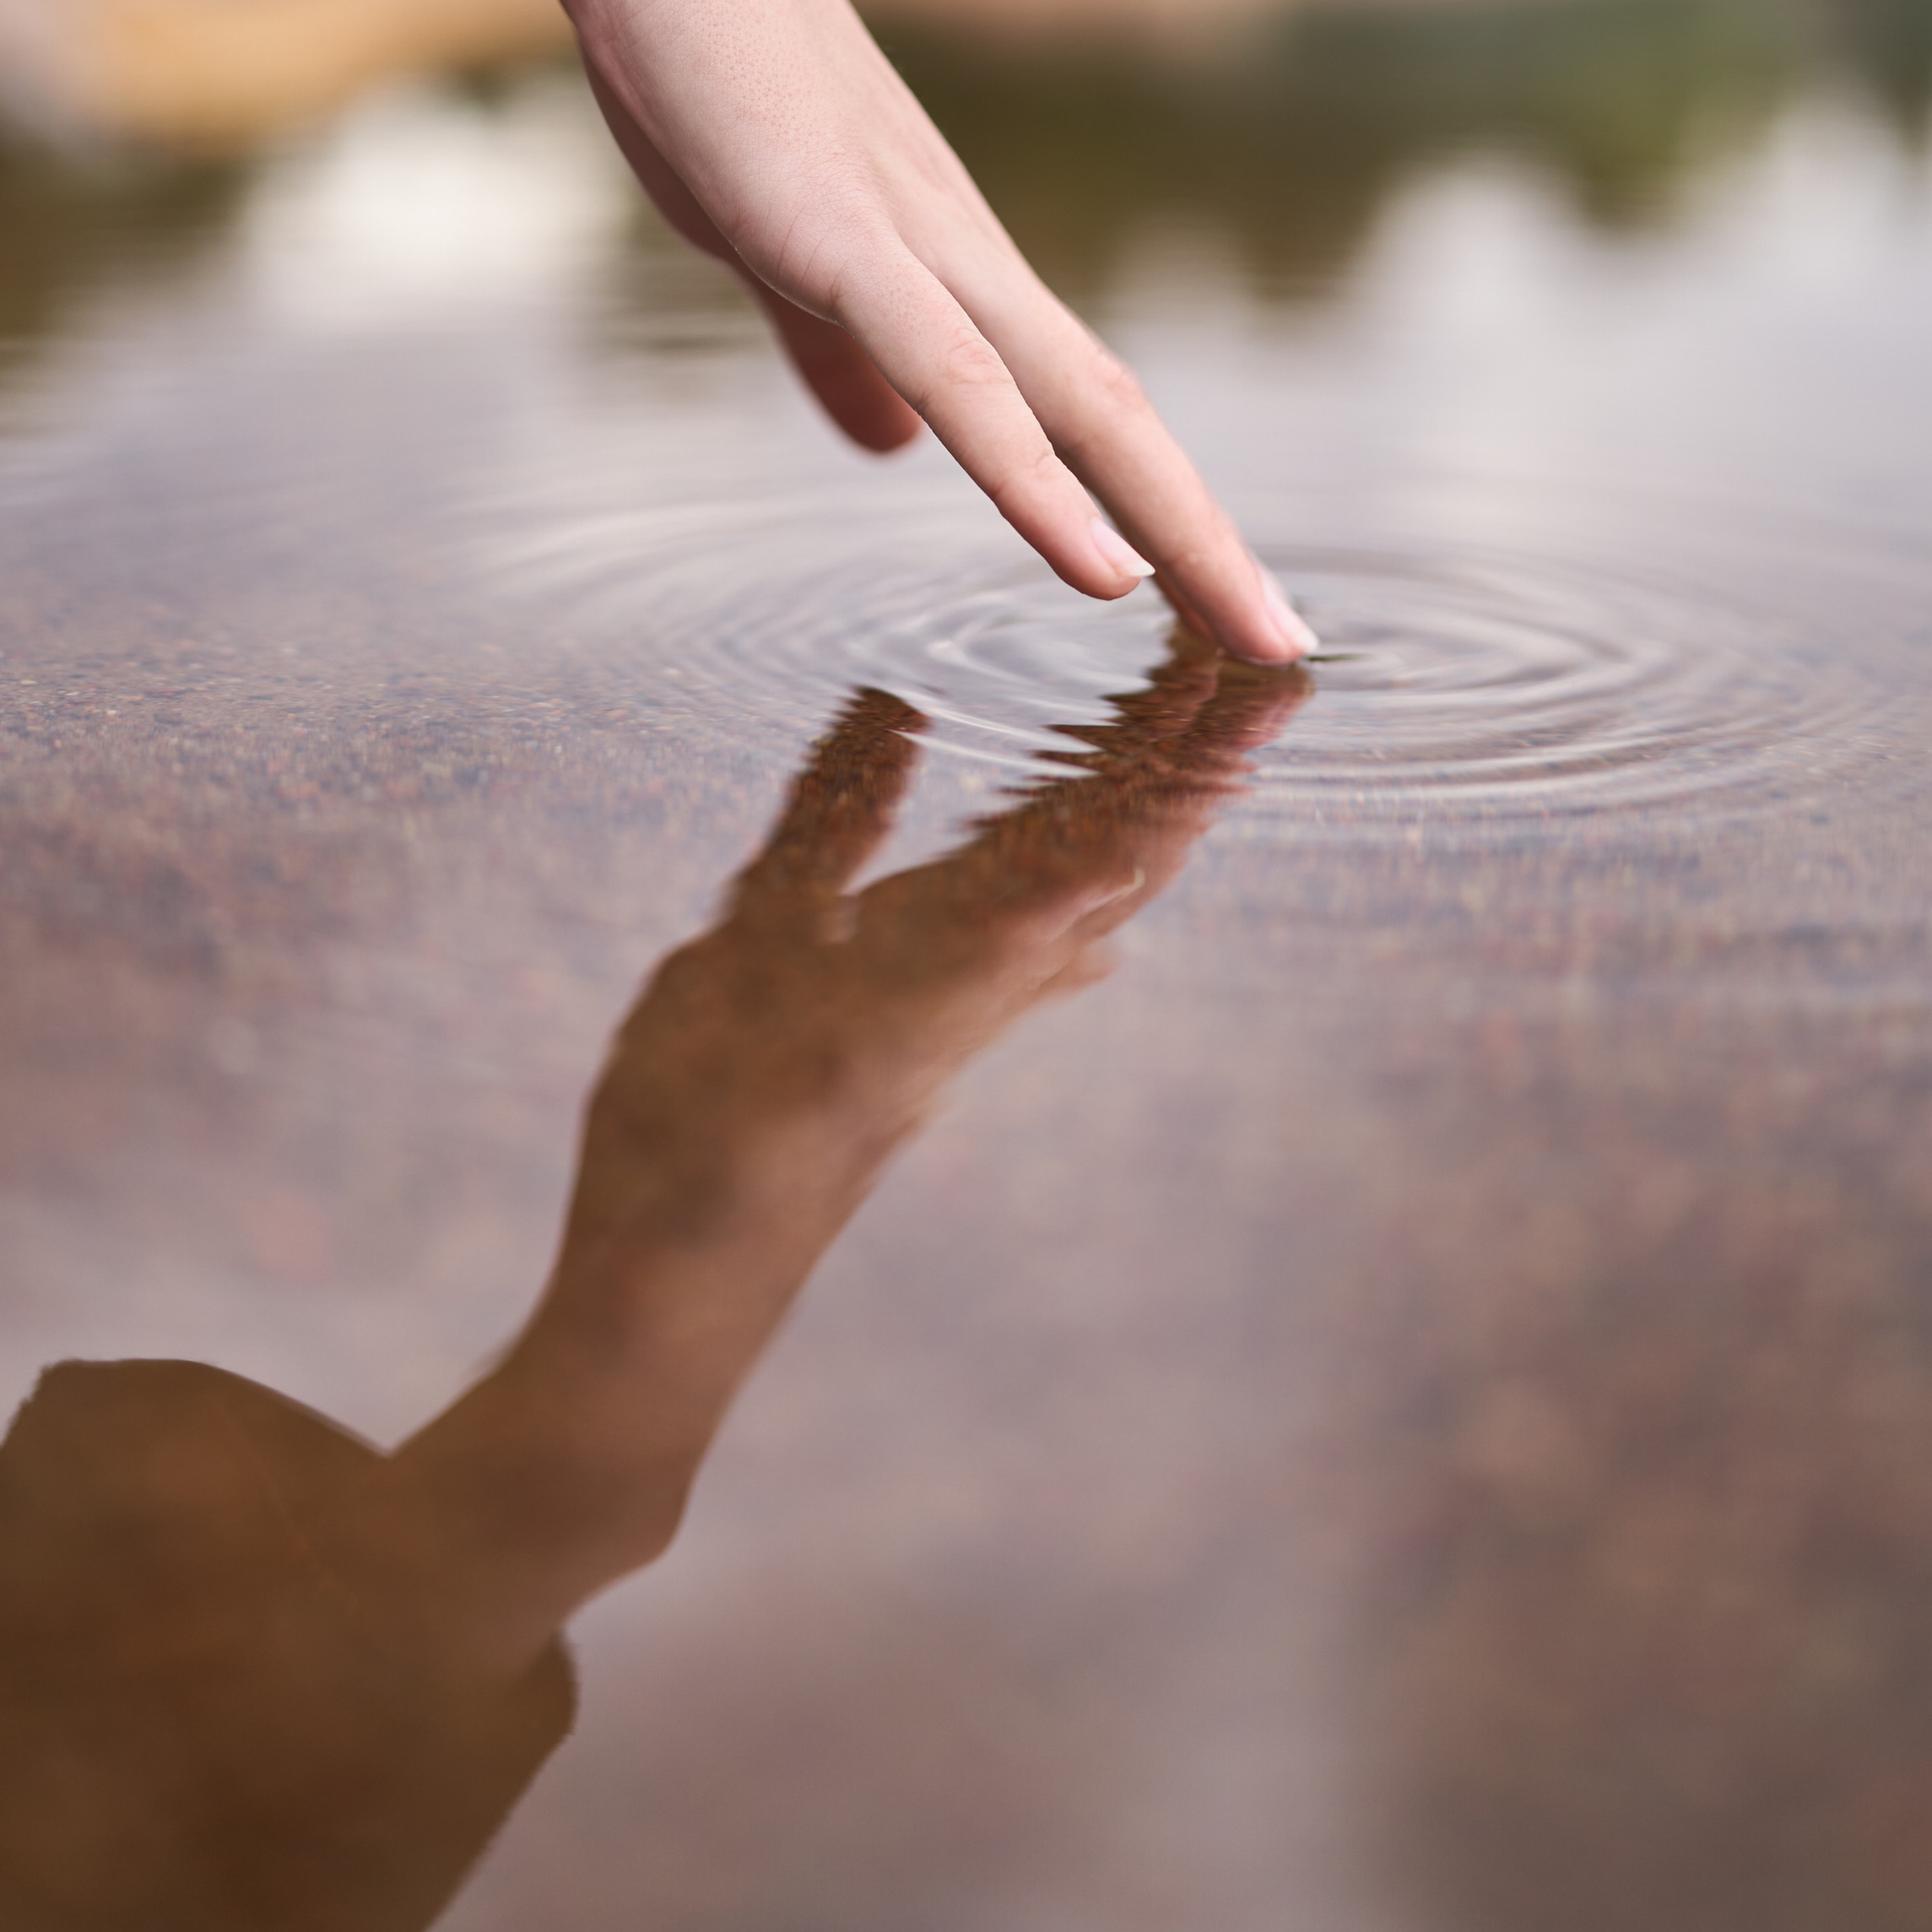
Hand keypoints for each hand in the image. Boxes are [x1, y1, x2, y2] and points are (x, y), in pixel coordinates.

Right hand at [319, 0, 1315, 663]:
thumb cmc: (700, 59)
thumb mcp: (769, 236)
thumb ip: (831, 345)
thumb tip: (889, 447)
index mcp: (945, 263)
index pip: (1081, 406)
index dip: (1156, 507)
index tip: (1221, 606)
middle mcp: (963, 255)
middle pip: (1118, 418)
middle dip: (1208, 544)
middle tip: (1291, 652)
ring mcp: (910, 239)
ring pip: (1072, 405)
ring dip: (1169, 526)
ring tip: (1252, 633)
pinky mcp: (832, 228)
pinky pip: (953, 375)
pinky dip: (1032, 476)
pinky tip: (1098, 565)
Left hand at [383, 633, 1304, 1660]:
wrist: (656, 1293)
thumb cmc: (706, 1117)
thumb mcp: (766, 929)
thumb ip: (832, 821)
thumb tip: (890, 708)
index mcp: (942, 940)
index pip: (1074, 818)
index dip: (1151, 730)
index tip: (1214, 637)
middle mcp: (962, 980)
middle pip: (1108, 844)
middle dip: (1192, 746)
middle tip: (1275, 647)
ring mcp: (928, 1025)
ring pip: (1073, 900)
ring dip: (1160, 805)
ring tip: (1239, 714)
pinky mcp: (868, 1072)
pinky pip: (970, 990)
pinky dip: (1045, 927)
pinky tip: (1108, 876)